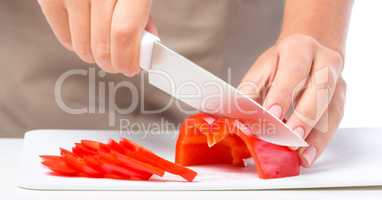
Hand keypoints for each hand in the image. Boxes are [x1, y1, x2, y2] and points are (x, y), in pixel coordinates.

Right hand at [37, 0, 156, 75]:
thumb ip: (140, 15)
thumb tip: (142, 47)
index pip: (124, 33)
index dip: (127, 58)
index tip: (130, 67)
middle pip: (102, 43)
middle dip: (111, 62)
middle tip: (116, 63)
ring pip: (82, 44)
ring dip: (93, 55)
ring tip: (100, 49)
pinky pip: (62, 34)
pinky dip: (73, 43)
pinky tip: (82, 39)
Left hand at [238, 34, 345, 167]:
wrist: (306, 54)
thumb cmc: (279, 65)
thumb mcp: (261, 70)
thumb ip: (250, 92)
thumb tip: (240, 119)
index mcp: (298, 48)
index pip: (292, 70)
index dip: (282, 93)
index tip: (272, 114)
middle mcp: (323, 60)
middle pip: (319, 88)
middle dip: (304, 115)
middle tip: (290, 137)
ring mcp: (337, 79)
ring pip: (331, 108)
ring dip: (316, 135)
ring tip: (300, 155)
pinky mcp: (340, 98)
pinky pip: (334, 121)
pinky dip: (320, 141)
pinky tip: (308, 155)